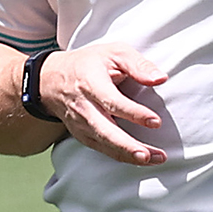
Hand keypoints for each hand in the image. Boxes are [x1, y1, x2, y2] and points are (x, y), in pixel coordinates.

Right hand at [39, 42, 167, 164]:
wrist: (51, 79)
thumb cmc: (88, 64)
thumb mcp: (113, 52)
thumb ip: (137, 64)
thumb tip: (160, 78)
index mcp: (90, 82)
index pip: (112, 101)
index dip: (134, 113)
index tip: (156, 121)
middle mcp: (83, 106)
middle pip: (104, 129)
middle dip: (126, 145)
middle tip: (148, 155)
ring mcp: (80, 123)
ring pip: (103, 143)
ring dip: (127, 154)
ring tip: (152, 159)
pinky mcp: (81, 134)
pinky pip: (101, 148)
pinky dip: (119, 156)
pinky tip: (138, 159)